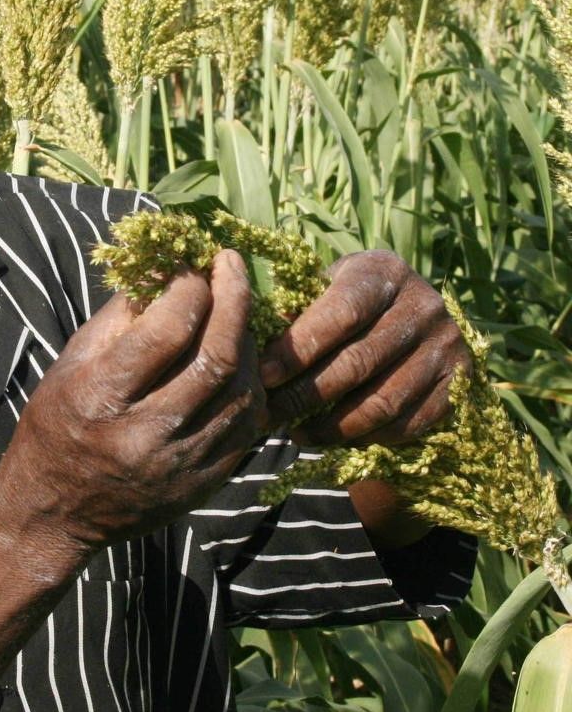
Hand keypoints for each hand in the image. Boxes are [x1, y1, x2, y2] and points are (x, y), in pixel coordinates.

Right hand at [0, 250, 265, 551]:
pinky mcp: (206, 483)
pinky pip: (249, 424)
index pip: (166, 331)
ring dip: (248, 338)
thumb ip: (121, 314)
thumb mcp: (72, 361)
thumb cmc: (58, 421)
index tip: (191, 265)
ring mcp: (182, 464)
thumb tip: (166, 267)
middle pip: (214, 356)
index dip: (188, 287)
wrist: (56, 511)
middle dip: (232, 299)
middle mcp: (145, 434)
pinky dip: (250, 382)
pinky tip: (242, 359)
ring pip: (241, 389)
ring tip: (236, 309)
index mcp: (102, 397)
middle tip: (230, 264)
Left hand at [259, 250, 469, 446]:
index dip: (297, 350)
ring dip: (331, 426)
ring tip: (294, 433)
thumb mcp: (328, 285)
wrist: (418, 312)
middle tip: (268, 414)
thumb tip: (253, 342)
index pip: (338, 315)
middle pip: (357, 363)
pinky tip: (332, 439)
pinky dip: (366, 437)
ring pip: (382, 401)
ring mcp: (448, 346)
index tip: (261, 376)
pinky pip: (407, 423)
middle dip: (304, 395)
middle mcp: (423, 305)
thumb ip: (298, 306)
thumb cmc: (353, 297)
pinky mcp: (459, 383)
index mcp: (384, 272)